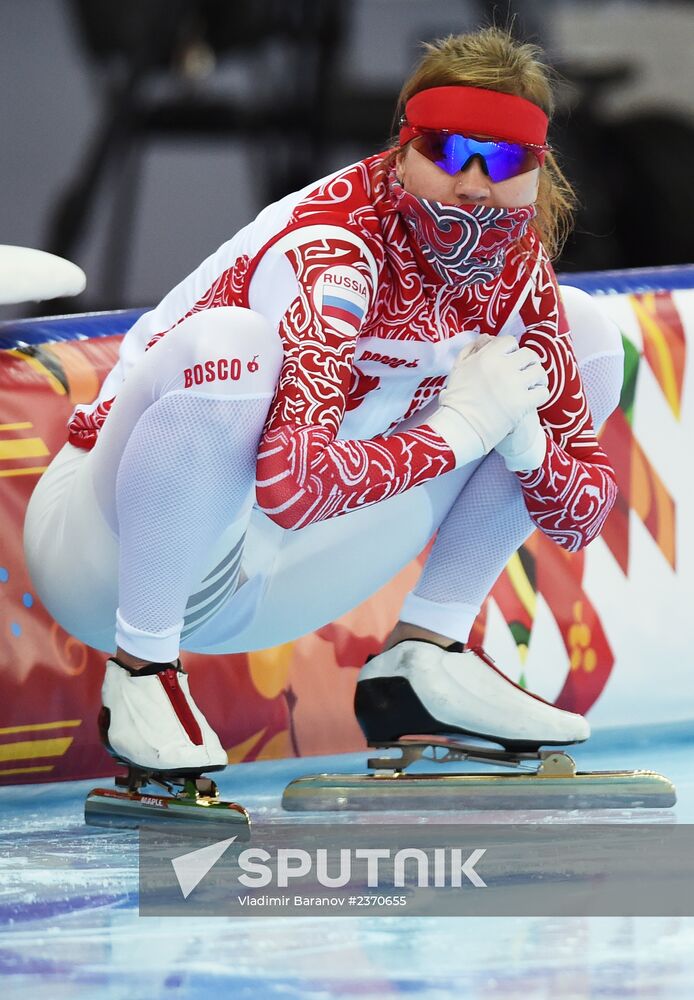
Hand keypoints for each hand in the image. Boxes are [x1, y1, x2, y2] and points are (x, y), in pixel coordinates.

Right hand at [427, 334, 549, 463]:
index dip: (511, 350)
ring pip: (539, 371)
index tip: (508, 360)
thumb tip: (488, 338)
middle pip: (529, 354)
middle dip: (527, 362)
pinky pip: (542, 392)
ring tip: (530, 384)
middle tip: (522, 373)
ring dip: (537, 377)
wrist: (460, 427)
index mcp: (487, 356)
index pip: (510, 341)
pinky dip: (539, 394)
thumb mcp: (459, 367)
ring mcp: (514, 385)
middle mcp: (503, 367)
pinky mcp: (522, 404)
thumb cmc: (457, 398)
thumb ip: (472, 349)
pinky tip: (531, 398)